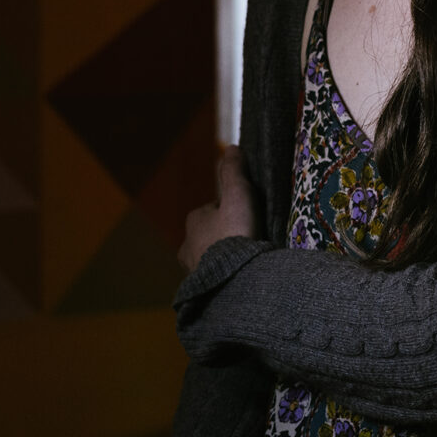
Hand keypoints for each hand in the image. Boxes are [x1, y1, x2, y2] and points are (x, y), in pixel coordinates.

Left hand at [180, 144, 254, 273]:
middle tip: (250, 240)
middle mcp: (187, 244)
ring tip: (245, 262)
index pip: (215, 209)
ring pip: (211, 256)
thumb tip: (231, 148)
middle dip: (227, 235)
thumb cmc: (235, 234)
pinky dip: (224, 275)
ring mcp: (192, 269)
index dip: (234, 210)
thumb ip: (234, 171)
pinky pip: (213, 277)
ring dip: (224, 257)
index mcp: (194, 219)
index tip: (250, 218)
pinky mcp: (199, 289)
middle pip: (211, 233)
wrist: (232, 280)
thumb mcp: (238, 195)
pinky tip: (238, 278)